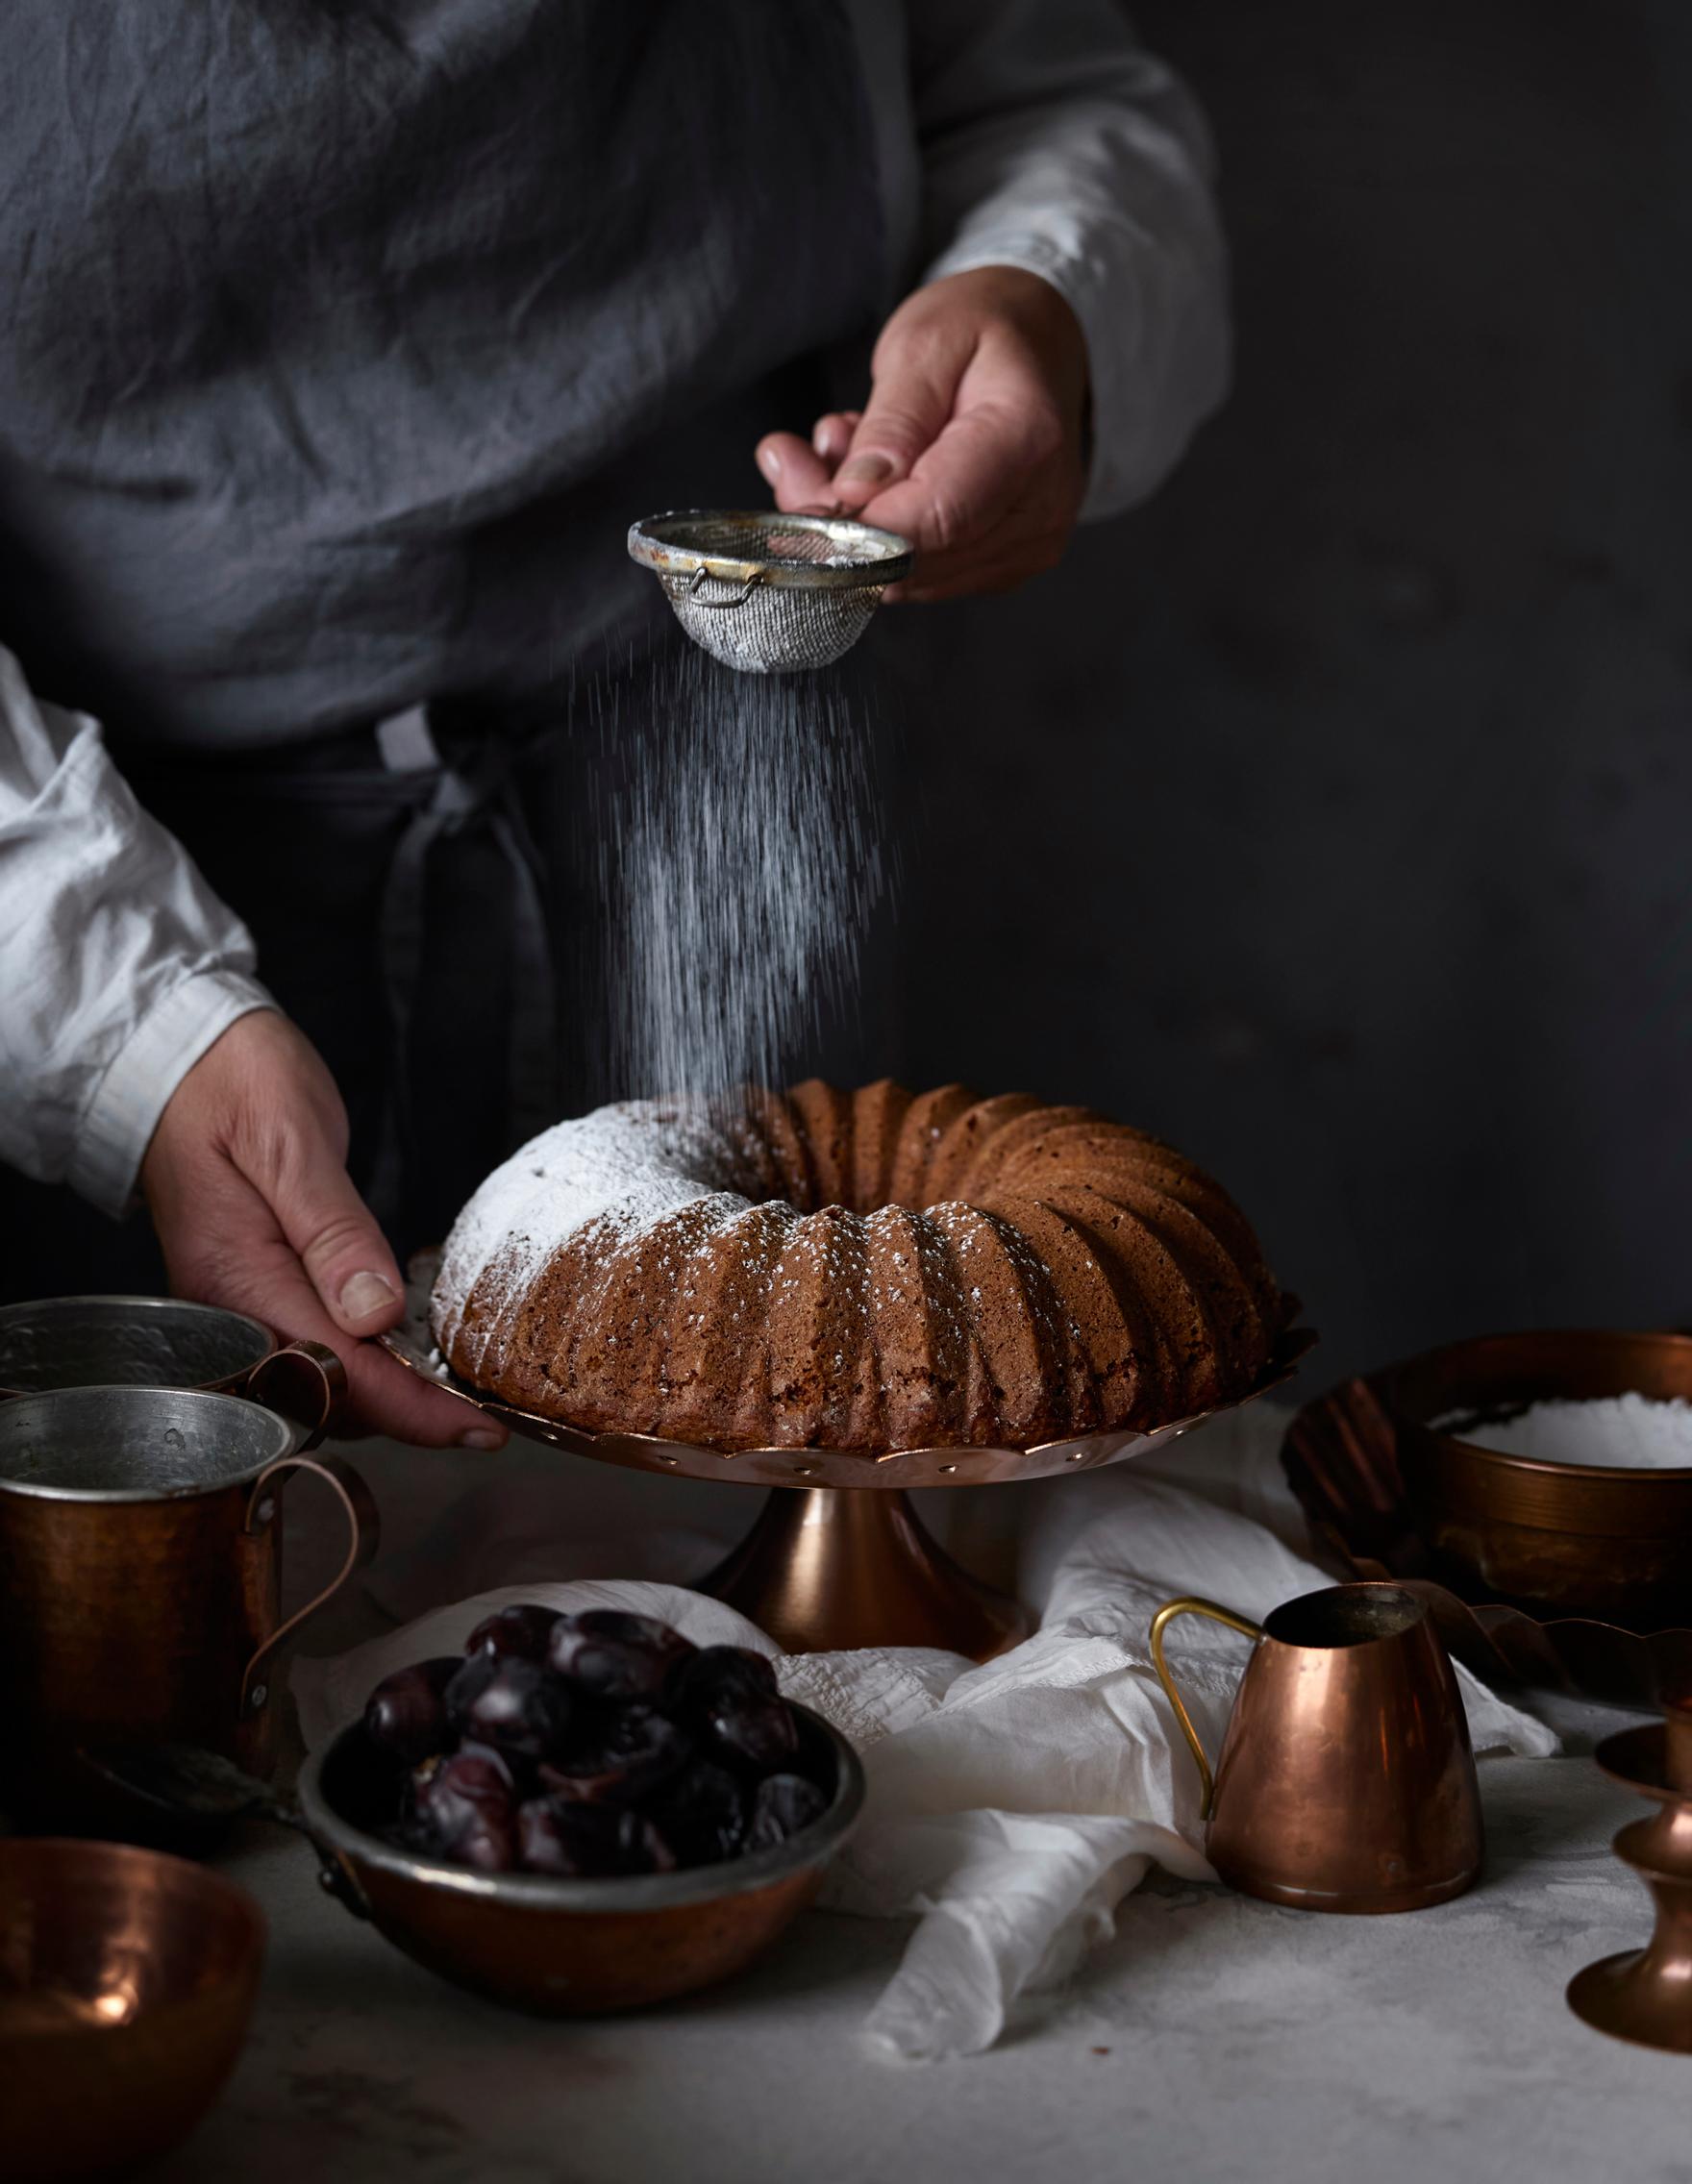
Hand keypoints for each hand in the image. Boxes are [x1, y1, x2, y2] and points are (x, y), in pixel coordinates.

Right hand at [141, 1010, 504, 1448]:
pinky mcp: (253, 1290)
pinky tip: (406, 1353)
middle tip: (482, 1416)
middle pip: (325, 1394)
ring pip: (318, 1381)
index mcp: (234, 1276)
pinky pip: (310, 1347)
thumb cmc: (232, 1083)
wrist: (179, 1058)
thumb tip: (376, 1313)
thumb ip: (334, 1231)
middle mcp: (229, 1306)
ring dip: (387, 1396)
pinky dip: (364, 1363)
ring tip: (457, 1394)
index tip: (474, 1427)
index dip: (409, 1407)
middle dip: (405, 1415)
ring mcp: (237, 1303)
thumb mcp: (292, 1141)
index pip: (332, 1370)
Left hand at [755, 266, 1088, 601]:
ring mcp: (1024, 547)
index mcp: (1028, 441)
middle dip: (836, 520)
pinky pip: (918, 574)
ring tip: (839, 448)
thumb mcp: (926, 342)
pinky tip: (870, 480)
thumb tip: (858, 495)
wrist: (1038, 341)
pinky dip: (877, 534)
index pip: (937, 517)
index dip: (857, 524)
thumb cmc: (985, 328)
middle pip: (916, 557)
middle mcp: (1039, 511)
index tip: (798, 493)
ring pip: (908, 576)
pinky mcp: (999, 565)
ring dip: (851, 526)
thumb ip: (893, 421)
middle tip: (791, 457)